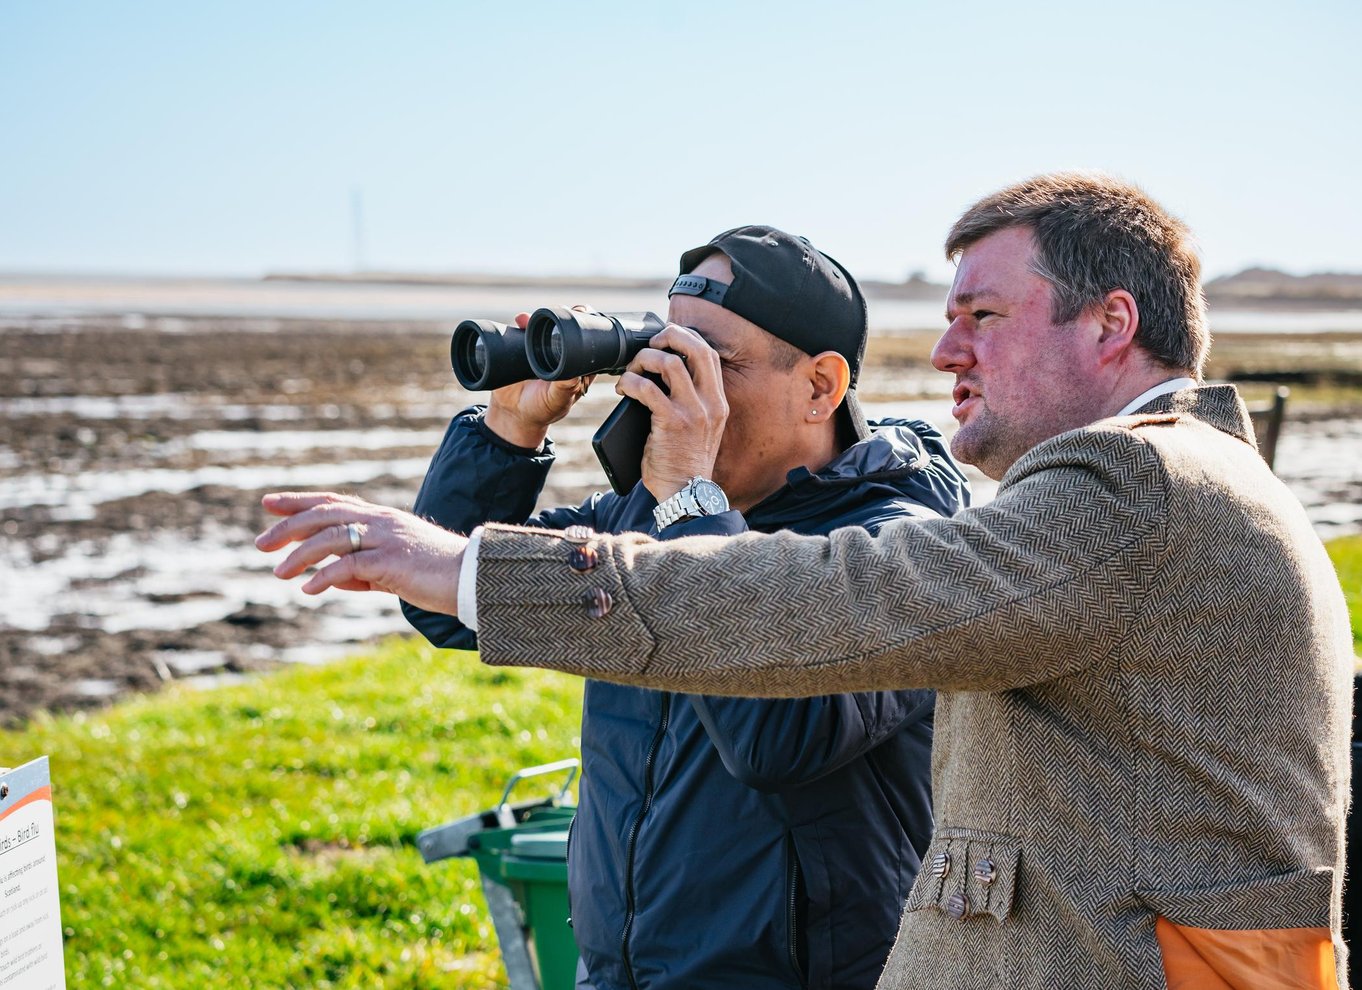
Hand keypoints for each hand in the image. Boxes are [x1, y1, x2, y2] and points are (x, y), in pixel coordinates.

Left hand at [255, 492, 466, 616]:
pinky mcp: (390, 561)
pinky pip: (347, 566)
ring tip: (277, 573)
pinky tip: (309, 591)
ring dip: (299, 556)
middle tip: (260, 543)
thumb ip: (361, 572)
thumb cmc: (435, 575)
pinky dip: (323, 577)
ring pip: (330, 538)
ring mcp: (385, 539)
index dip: (299, 501)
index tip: (268, 503)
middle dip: (287, 526)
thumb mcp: (391, 571)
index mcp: (381, 518)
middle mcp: (380, 522)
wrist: (471, 578)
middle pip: (324, 514)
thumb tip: (328, 580)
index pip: (333, 502)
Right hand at [483, 309, 594, 448]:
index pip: (590, 340)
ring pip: (548, 324)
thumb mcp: (556, 401)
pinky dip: (523, 321)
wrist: (512, 414)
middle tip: (561, 309)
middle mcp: (563, 353)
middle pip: (569, 326)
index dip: (590, 325)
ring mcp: (542, 348)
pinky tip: (520, 319)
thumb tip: (575, 371)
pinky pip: (524, 329)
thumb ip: (565, 388)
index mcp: (579, 365)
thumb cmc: (541, 410)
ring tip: (535, 316)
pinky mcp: (523, 346)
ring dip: (543, 315)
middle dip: (567, 313)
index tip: (585, 314)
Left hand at [616, 324, 726, 500]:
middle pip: (696, 349)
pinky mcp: (671, 422)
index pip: (709, 355)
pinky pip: (648, 388)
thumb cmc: (684, 463)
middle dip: (670, 337)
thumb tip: (660, 377)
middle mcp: (710, 403)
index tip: (667, 340)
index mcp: (718, 402)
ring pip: (670, 363)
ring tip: (631, 372)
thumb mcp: (701, 429)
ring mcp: (693, 412)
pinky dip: (631, 382)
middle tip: (650, 344)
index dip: (687, 338)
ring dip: (644, 360)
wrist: (686, 494)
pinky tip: (623, 388)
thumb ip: (691, 403)